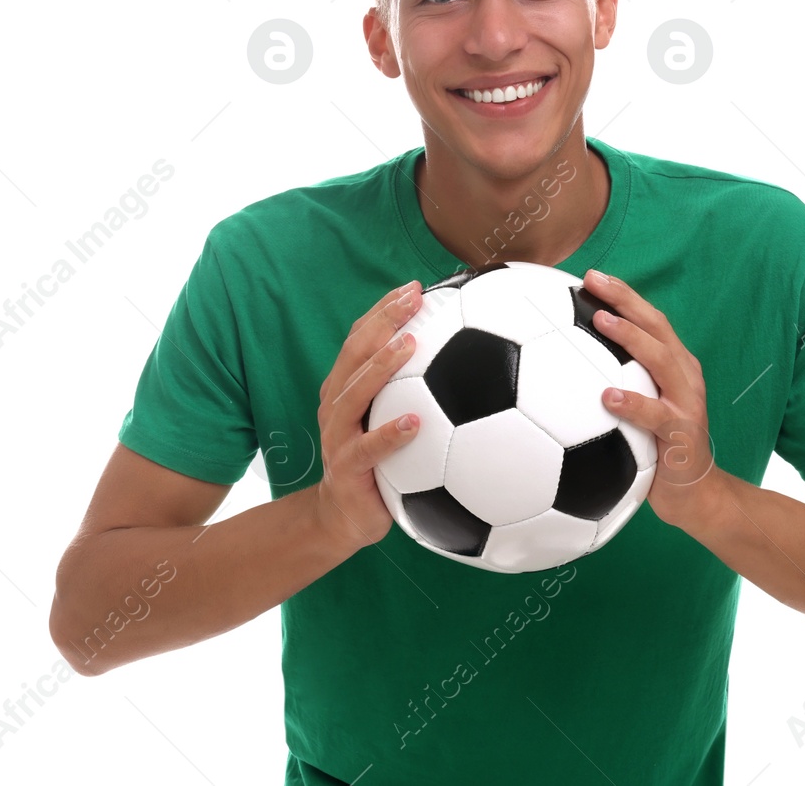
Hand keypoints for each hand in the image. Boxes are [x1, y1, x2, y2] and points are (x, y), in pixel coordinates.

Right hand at [312, 280, 424, 554]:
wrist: (344, 518)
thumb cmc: (379, 464)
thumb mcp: (391, 421)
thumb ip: (415, 392)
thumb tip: (467, 360)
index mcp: (347, 387)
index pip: (361, 337)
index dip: (384, 309)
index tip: (416, 286)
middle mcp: (337, 404)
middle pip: (354, 352)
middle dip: (382, 320)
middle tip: (414, 297)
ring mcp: (338, 435)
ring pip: (354, 392)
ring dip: (382, 366)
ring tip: (411, 344)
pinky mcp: (347, 469)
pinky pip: (368, 449)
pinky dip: (389, 434)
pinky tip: (416, 423)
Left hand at [583, 270, 720, 528]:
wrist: (695, 496)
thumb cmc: (658, 450)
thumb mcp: (639, 411)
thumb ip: (616, 383)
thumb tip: (565, 366)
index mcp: (674, 366)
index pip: (649, 320)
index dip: (623, 295)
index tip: (591, 275)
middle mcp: (684, 377)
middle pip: (657, 327)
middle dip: (625, 300)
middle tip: (592, 281)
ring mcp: (686, 403)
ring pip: (661, 360)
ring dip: (631, 339)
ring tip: (600, 322)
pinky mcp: (682, 435)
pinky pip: (656, 416)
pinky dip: (632, 403)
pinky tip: (607, 397)